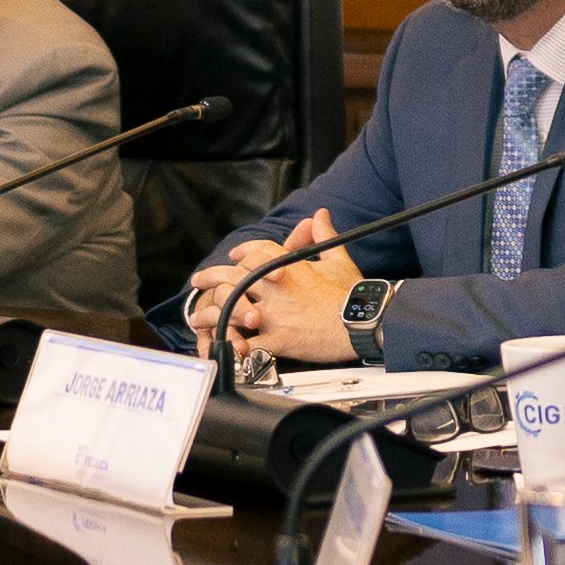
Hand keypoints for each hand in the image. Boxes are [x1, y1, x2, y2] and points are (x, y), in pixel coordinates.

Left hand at [192, 210, 362, 364]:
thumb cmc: (354, 295)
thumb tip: (319, 216)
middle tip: (200, 281)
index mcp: (292, 268)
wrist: (365, 324)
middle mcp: (280, 288)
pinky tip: (222, 348)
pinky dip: (233, 347)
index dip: (242, 251)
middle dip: (211, 277)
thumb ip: (323, 237)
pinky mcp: (280, 339)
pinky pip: (248, 343)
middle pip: (235, 277)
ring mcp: (277, 314)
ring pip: (232, 309)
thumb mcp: (340, 260)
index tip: (233, 256)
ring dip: (211, 314)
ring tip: (199, 318)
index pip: (258, 251)